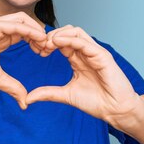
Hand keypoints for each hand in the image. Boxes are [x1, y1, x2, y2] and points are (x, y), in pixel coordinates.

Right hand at [0, 12, 47, 109]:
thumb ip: (13, 87)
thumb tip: (25, 102)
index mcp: (1, 39)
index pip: (25, 34)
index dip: (37, 41)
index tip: (45, 54)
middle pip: (27, 25)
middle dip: (40, 34)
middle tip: (49, 48)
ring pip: (23, 20)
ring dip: (37, 29)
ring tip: (46, 42)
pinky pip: (15, 23)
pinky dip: (29, 29)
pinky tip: (38, 38)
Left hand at [26, 25, 141, 122]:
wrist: (115, 111)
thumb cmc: (96, 102)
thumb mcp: (66, 95)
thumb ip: (48, 93)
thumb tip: (28, 98)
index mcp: (78, 59)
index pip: (61, 42)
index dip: (48, 43)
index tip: (37, 51)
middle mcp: (86, 53)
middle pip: (67, 32)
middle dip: (51, 36)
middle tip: (40, 46)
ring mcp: (94, 52)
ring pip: (76, 32)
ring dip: (59, 34)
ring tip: (48, 43)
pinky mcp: (102, 55)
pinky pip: (84, 42)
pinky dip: (70, 39)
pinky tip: (57, 42)